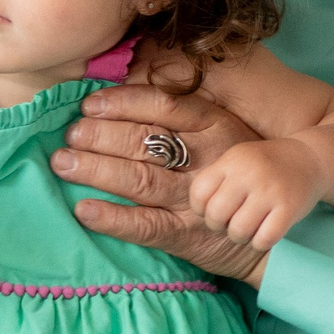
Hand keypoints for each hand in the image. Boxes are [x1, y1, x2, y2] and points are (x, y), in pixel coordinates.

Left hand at [50, 82, 269, 285]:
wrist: (269, 232)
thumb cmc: (232, 173)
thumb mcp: (220, 135)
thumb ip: (182, 118)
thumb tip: (118, 99)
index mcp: (214, 126)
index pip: (163, 106)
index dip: (122, 103)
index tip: (89, 105)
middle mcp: (206, 159)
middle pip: (144, 142)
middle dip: (100, 136)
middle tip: (70, 136)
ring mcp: (196, 199)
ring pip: (139, 179)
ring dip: (96, 170)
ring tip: (64, 163)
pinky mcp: (187, 234)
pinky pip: (145, 226)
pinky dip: (112, 218)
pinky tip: (84, 211)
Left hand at [189, 137, 322, 249]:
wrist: (310, 159)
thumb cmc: (265, 166)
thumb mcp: (237, 161)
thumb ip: (216, 180)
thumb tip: (195, 210)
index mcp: (231, 162)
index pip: (198, 193)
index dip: (201, 209)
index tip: (213, 210)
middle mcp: (249, 174)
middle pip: (216, 215)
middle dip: (219, 226)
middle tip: (230, 223)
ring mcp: (270, 191)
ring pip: (238, 230)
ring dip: (240, 237)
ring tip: (247, 229)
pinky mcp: (289, 208)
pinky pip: (264, 238)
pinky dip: (260, 242)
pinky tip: (264, 234)